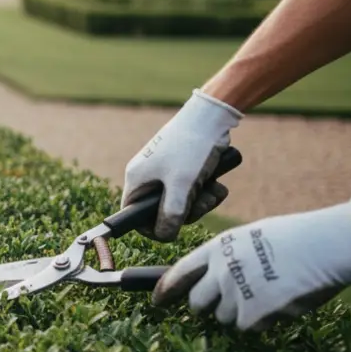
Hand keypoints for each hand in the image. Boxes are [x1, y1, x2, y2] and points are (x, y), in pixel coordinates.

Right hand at [121, 88, 243, 240]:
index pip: (132, 215)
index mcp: (137, 180)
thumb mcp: (181, 185)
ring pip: (180, 202)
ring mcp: (165, 172)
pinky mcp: (183, 168)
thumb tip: (164, 236)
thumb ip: (171, 214)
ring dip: (200, 202)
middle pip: (160, 211)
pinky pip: (191, 190)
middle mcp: (148, 177)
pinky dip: (206, 191)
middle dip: (186, 213)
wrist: (212, 116)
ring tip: (214, 191)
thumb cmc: (191, 147)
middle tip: (202, 203)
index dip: (152, 226)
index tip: (173, 228)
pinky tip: (218, 184)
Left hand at [153, 198, 350, 331]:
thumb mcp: (250, 239)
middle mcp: (219, 272)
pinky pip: (248, 327)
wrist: (325, 245)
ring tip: (267, 293)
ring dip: (240, 313)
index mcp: (216, 250)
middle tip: (229, 302)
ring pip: (224, 318)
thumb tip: (213, 280)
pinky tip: (280, 302)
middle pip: (197, 304)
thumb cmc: (295, 238)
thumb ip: (227, 259)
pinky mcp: (253, 313)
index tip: (157, 302)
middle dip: (208, 307)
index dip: (165, 291)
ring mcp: (235, 293)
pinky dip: (262, 321)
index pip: (178, 274)